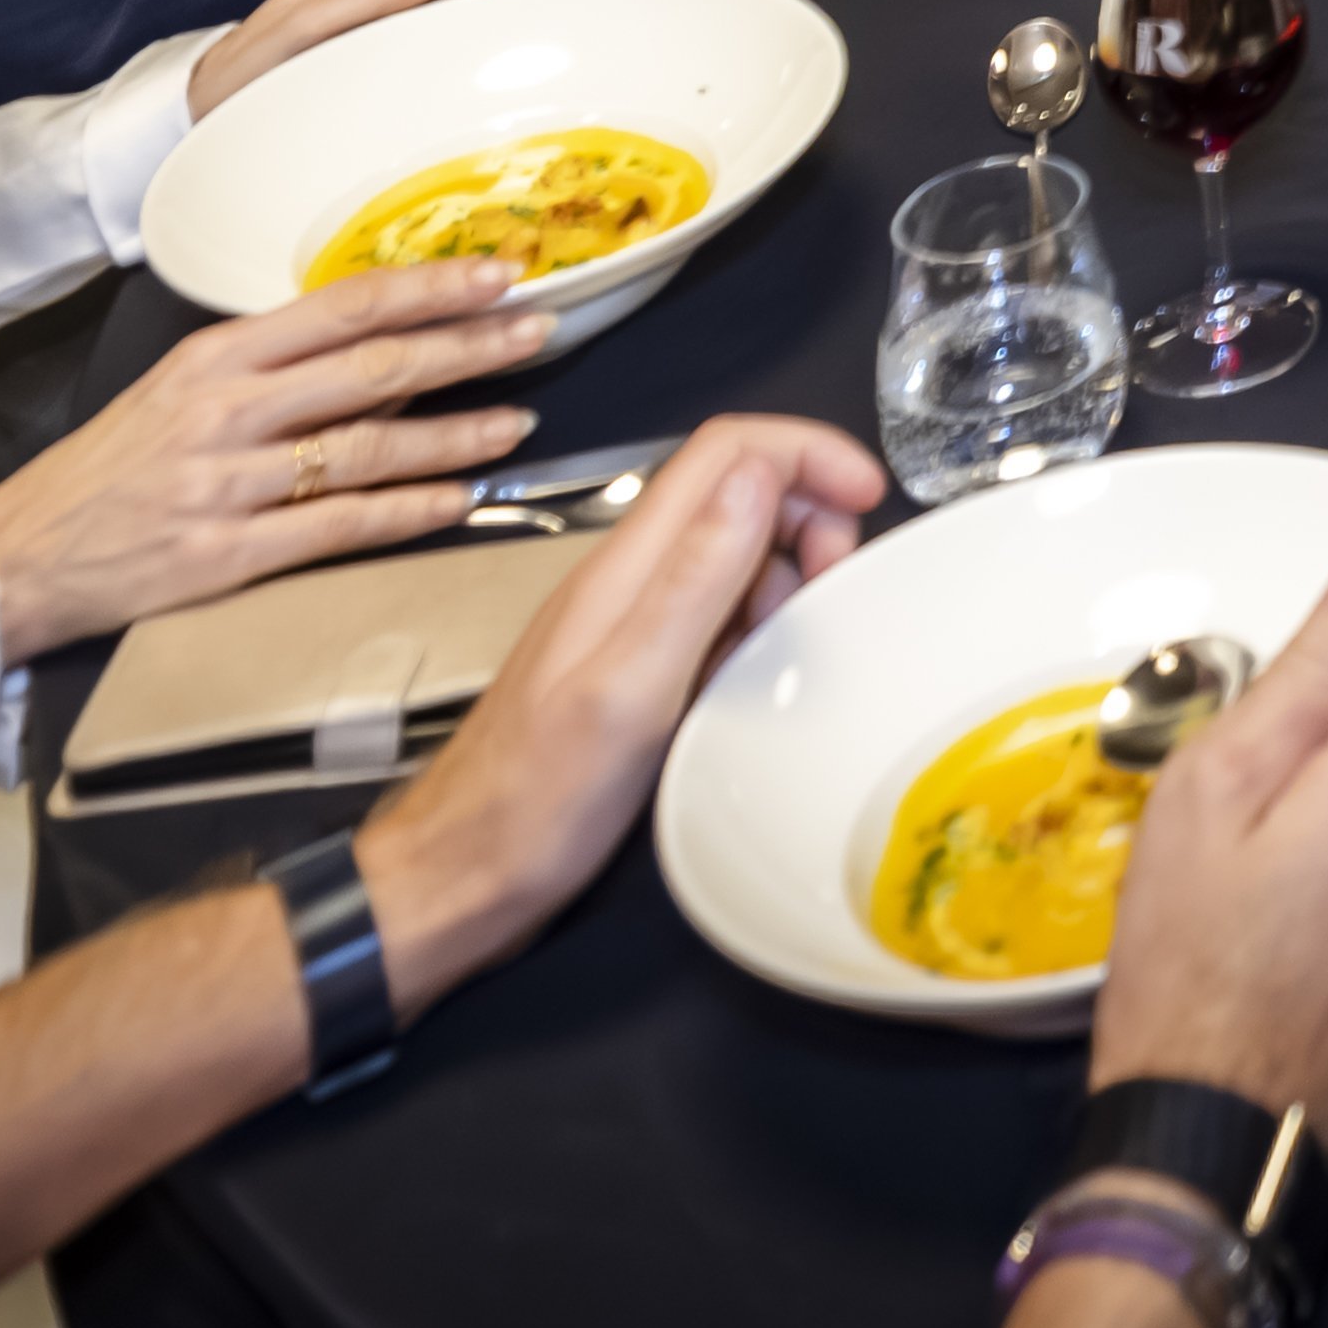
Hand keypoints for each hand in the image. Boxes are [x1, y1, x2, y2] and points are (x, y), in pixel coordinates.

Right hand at [0, 269, 557, 663]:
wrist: (22, 556)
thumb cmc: (111, 468)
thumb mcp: (177, 390)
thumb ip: (269, 366)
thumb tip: (379, 342)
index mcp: (214, 357)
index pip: (342, 307)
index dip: (428, 288)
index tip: (497, 273)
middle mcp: (225, 411)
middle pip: (370, 367)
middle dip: (466, 346)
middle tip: (536, 330)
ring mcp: (227, 484)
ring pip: (367, 446)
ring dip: (455, 434)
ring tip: (518, 421)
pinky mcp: (227, 555)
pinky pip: (339, 526)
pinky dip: (409, 511)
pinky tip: (460, 500)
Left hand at [186, 0, 574, 122]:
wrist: (199, 118)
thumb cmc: (242, 76)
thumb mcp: (299, 31)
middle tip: (591, 11)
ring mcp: (386, 20)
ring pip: (468, 6)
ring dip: (517, 14)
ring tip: (565, 38)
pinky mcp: (385, 54)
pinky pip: (448, 38)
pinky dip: (487, 43)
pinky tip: (510, 67)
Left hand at [357, 416, 880, 1017]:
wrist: (459, 879)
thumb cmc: (540, 800)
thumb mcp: (628, 689)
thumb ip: (694, 578)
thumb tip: (759, 472)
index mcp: (626, 566)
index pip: (726, 449)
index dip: (806, 452)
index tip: (869, 501)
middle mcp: (627, 579)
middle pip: (735, 490)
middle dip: (808, 515)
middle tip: (836, 590)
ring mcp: (627, 625)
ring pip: (730, 554)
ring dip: (787, 576)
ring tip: (799, 647)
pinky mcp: (633, 671)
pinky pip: (713, 618)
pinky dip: (757, 629)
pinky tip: (758, 685)